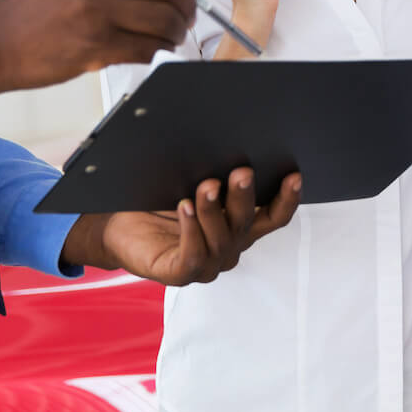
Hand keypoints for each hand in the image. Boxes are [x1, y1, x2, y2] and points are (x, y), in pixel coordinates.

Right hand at [0, 0, 198, 112]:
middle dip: (187, 1)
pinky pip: (146, 47)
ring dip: (178, 29)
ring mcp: (92, 11)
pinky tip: (159, 51)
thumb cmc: (27, 7)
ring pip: (161, 16)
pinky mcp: (94, 46)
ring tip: (177, 34)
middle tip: (191, 12)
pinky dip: (161, 50)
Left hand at [61, 167, 301, 285]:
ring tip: (205, 186)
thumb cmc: (157, 201)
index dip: (287, 199)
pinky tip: (184, 207)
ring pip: (221, 239)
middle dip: (244, 197)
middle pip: (246, 224)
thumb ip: (213, 170)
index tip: (294, 175)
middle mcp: (229, 247)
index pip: (273, 216)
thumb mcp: (190, 180)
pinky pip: (193, 255)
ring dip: (214, 210)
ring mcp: (207, 264)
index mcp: (239, 226)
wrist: (118, 225)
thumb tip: (227, 138)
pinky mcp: (180, 273)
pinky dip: (191, 230)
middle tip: (241, 172)